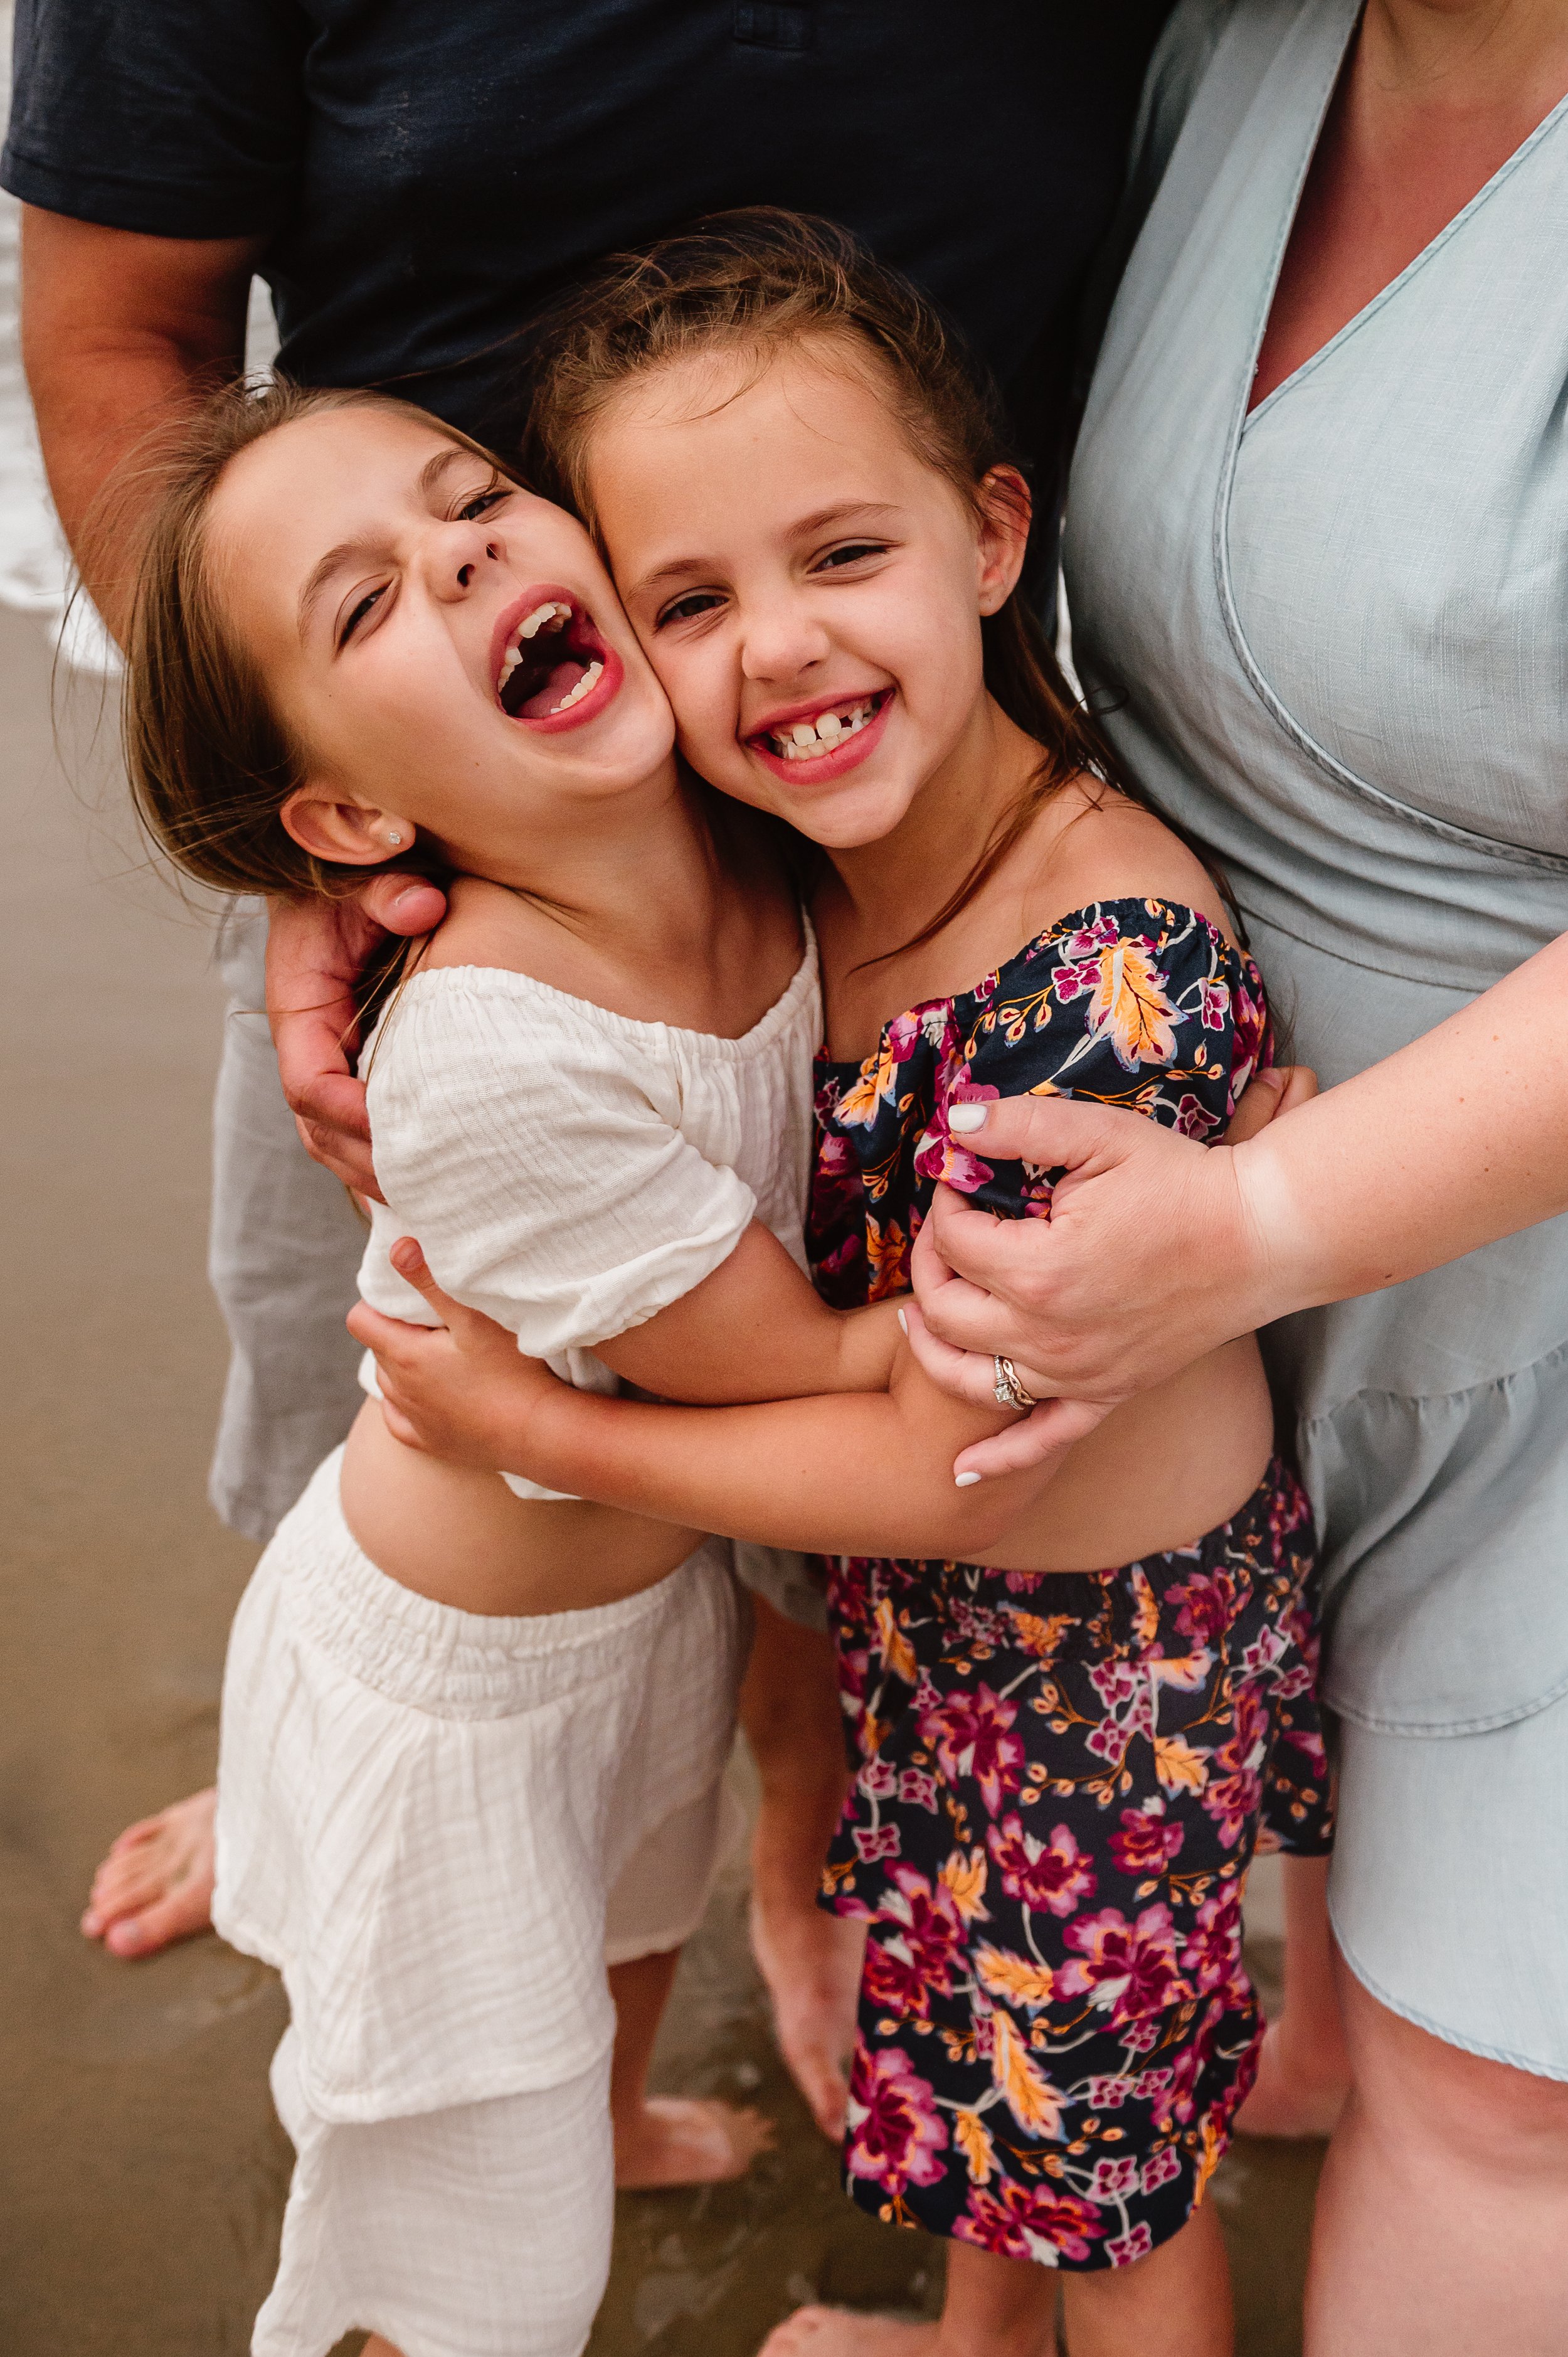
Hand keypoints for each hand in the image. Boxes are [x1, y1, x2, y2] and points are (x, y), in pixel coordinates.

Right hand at [267, 873, 447, 1197]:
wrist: (343, 866)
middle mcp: (306, 1041)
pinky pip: (355, 1124)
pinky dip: (382, 1157)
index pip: (309, 1083)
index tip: (399, 1132)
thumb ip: (389, 890)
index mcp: (299, 1003)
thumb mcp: (365, 872)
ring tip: (430, 1201)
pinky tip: (429, 1182)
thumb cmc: (353, 870)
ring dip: (372, 1173)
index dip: (350, 1116)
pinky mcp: (352, 1061)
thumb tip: (422, 907)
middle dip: (365, 1164)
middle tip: (424, 1192)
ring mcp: (327, 1056)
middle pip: (318, 1129)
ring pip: (333, 1138)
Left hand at [345, 1239, 561, 1470]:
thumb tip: (397, 1248)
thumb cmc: (513, 1371)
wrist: (539, 1433)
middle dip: (396, 1330)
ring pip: (389, 1382)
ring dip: (404, 1365)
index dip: (377, 1303)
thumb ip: (432, 1282)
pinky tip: (430, 1394)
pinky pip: (399, 1419)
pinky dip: (408, 1402)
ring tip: (440, 1353)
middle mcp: (399, 1390)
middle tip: (435, 1320)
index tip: (408, 1298)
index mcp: (405, 1356)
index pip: (359, 1321)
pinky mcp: (429, 1443)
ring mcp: (413, 1420)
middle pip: (378, 1348)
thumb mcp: (475, 1317)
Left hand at [905, 1066, 1317, 1470]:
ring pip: (971, 1380)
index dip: (947, 1203)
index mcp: (1040, 1270)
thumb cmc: (1185, 1182)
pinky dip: (1000, 1459)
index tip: (963, 1181)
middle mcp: (1049, 1334)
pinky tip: (961, 1469)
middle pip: (945, 1311)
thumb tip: (954, 1122)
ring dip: (933, 1350)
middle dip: (928, 1265)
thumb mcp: (1101, 1135)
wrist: (1263, 1237)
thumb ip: (1021, 1125)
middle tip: (944, 1233)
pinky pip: (1044, 1439)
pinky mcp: (1107, 1393)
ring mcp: (1077, 1373)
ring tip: (915, 1320)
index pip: (955, 1240)